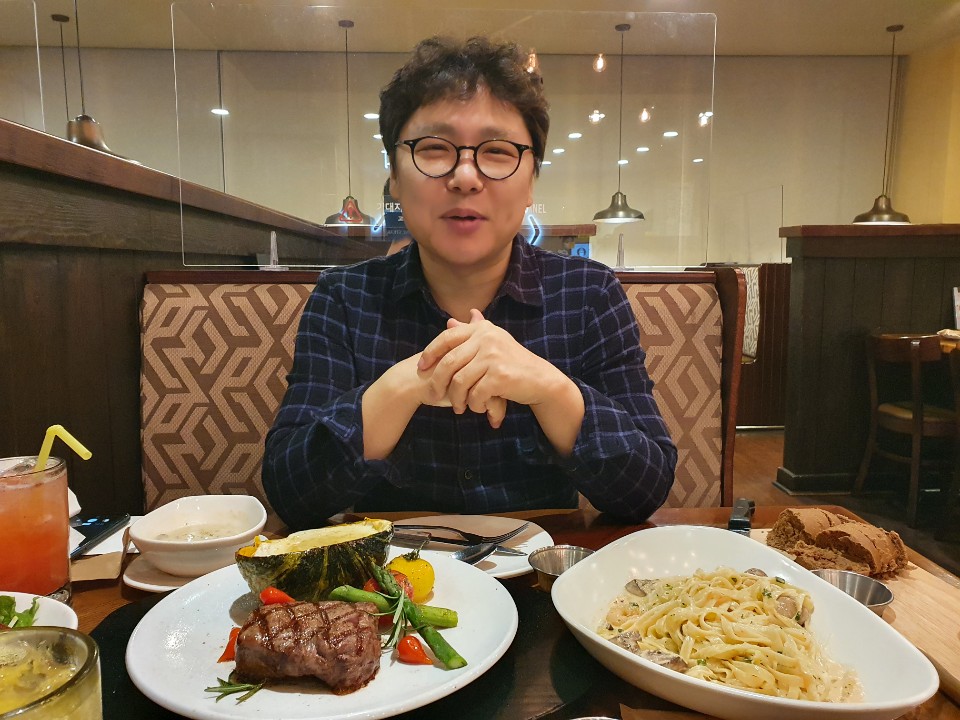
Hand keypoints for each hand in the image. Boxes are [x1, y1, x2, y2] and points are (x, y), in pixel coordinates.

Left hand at [418, 309, 566, 426]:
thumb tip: (449, 320)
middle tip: (433, 396)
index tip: (421, 366)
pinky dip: (473, 404)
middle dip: (437, 382)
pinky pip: (475, 394)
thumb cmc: (513, 362)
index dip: (431, 352)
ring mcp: (493, 357)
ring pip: (459, 381)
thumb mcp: (493, 341)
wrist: (540, 379)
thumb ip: (472, 330)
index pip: (447, 337)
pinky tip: (476, 407)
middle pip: (449, 362)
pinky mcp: (499, 376)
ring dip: (457, 398)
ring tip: (459, 407)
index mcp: (483, 330)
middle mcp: (487, 339)